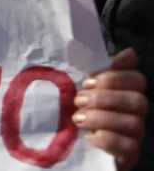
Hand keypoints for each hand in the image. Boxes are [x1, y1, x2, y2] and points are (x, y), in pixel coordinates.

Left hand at [73, 48, 147, 170]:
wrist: (71, 145)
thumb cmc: (80, 110)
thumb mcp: (86, 87)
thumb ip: (103, 69)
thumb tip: (130, 52)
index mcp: (128, 93)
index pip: (137, 80)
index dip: (113, 78)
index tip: (87, 82)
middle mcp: (137, 114)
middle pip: (137, 101)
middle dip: (104, 98)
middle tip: (79, 100)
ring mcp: (135, 135)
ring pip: (133, 123)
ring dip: (101, 118)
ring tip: (78, 118)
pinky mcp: (129, 155)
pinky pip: (128, 146)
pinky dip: (106, 139)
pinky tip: (89, 137)